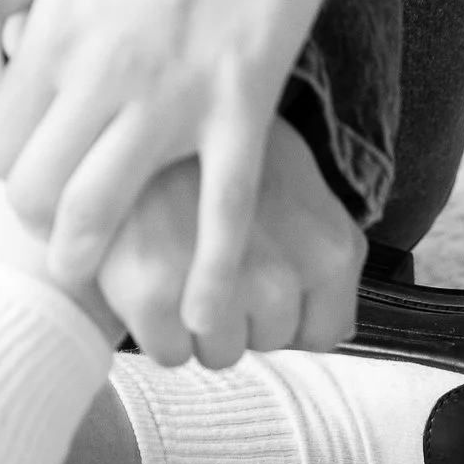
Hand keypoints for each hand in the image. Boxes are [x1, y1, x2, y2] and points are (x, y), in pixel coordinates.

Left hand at [0, 0, 385, 352]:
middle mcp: (101, 69)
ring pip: (110, 204)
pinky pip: (224, 202)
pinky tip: (203, 313)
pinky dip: (210, 266)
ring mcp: (174, 88)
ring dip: (99, 257)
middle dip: (45, 230)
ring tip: (105, 284)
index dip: (13, 180)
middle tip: (65, 246)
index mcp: (54, 30)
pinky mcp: (243, 97)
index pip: (4, 144)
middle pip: (43, 187)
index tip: (35, 188)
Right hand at [92, 116, 362, 369]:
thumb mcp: (294, 170)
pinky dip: (158, 329)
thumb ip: (321, 238)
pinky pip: (170, 354)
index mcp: (327, 249)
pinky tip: (153, 274)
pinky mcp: (152, 298)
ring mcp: (216, 292)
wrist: (129, 109)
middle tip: (214, 255)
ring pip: (220, 354)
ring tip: (182, 259)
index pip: (325, 330)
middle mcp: (280, 278)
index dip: (291, 309)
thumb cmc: (215, 142)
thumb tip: (334, 311)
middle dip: (245, 312)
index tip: (263, 277)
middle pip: (269, 340)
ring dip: (201, 324)